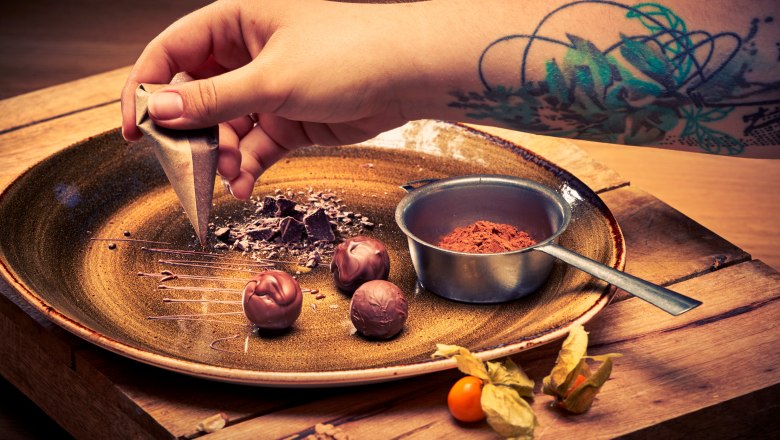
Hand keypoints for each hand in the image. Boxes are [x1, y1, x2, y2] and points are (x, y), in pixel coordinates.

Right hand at [121, 0, 423, 198]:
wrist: (409, 76)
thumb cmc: (349, 54)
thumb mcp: (273, 78)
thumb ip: (215, 99)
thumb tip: (160, 111)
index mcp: (235, 23)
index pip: (172, 53)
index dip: (147, 89)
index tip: (135, 129)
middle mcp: (247, 55)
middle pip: (196, 96)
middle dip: (190, 133)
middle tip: (186, 164)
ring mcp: (269, 90)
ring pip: (226, 128)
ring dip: (221, 156)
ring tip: (226, 177)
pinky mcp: (289, 120)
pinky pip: (255, 146)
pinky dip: (247, 166)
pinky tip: (242, 185)